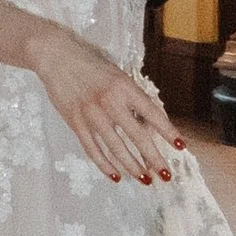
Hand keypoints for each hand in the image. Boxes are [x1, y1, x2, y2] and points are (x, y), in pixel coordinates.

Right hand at [25, 22, 187, 184]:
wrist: (56, 56)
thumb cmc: (89, 62)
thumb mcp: (116, 73)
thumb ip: (130, 96)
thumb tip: (147, 123)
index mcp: (124, 86)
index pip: (151, 112)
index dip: (167, 131)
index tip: (180, 146)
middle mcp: (109, 101)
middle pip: (137, 136)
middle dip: (153, 158)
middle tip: (165, 174)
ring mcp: (91, 114)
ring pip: (115, 148)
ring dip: (132, 166)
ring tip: (144, 178)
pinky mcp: (75, 122)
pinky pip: (93, 149)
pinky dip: (105, 165)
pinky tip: (116, 175)